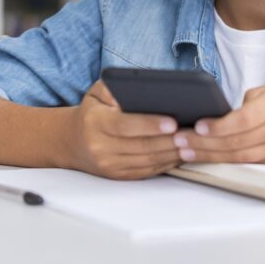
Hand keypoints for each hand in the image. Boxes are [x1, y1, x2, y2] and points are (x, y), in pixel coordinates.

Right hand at [66, 80, 181, 179]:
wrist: (73, 141)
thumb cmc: (92, 112)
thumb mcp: (96, 93)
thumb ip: (114, 87)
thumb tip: (138, 90)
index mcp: (95, 123)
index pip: (126, 125)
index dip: (150, 124)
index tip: (172, 121)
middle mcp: (101, 147)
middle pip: (142, 146)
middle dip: (169, 140)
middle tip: (191, 132)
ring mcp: (110, 165)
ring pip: (148, 160)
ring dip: (172, 153)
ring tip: (191, 142)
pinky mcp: (119, 176)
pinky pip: (148, 170)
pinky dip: (167, 162)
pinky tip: (179, 152)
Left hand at [172, 80, 264, 164]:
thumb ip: (259, 96)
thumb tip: (234, 109)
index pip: (242, 120)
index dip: (218, 126)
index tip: (198, 125)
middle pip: (235, 141)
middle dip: (203, 144)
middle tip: (177, 142)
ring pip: (240, 156)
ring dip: (210, 156)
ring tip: (186, 153)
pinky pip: (252, 162)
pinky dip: (228, 161)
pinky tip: (211, 159)